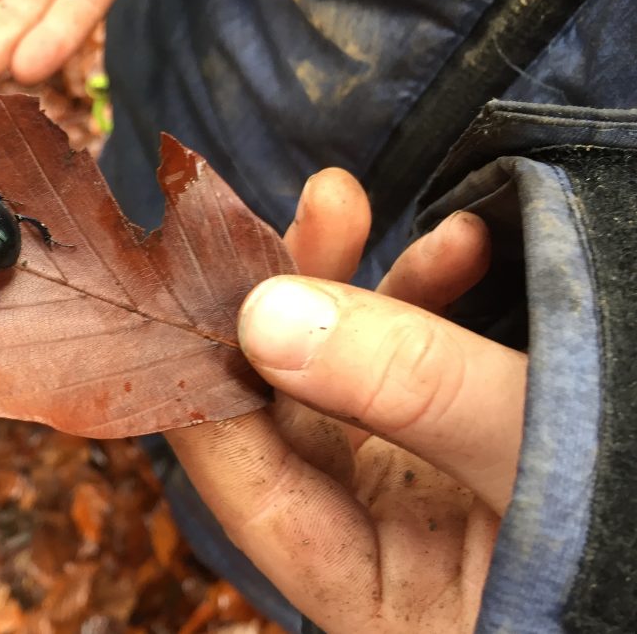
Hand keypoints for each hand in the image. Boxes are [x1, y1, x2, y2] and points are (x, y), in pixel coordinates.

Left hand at [165, 169, 526, 631]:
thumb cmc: (634, 543)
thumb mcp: (545, 458)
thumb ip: (412, 390)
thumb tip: (264, 317)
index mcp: (367, 588)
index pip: (247, 483)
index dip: (212, 385)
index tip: (199, 282)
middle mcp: (372, 539)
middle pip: (289, 411)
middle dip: (294, 301)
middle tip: (316, 208)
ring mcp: (409, 486)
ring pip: (343, 372)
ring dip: (362, 286)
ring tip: (380, 204)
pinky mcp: (448, 439)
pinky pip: (408, 362)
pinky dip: (424, 301)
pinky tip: (462, 246)